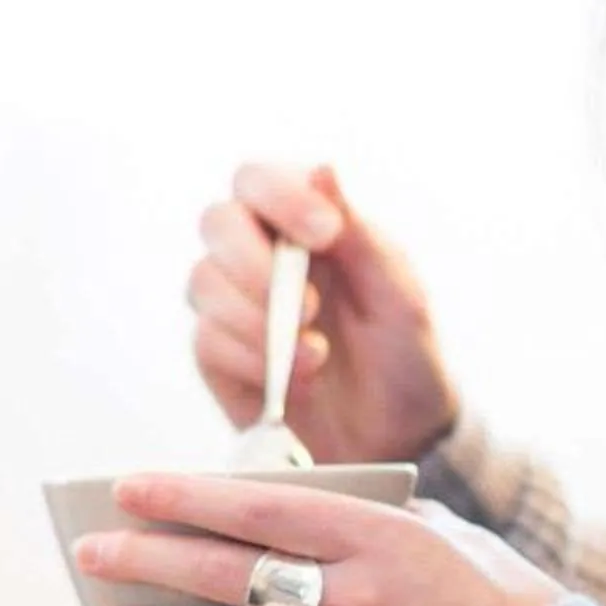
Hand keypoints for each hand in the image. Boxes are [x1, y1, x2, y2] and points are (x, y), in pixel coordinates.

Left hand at [74, 475, 564, 605]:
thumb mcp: (443, 539)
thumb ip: (365, 522)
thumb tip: (278, 511)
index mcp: (381, 539)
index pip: (259, 506)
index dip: (184, 496)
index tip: (127, 488)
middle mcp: (354, 601)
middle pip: (223, 573)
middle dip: (145, 560)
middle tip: (91, 551)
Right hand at [191, 164, 459, 465]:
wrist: (393, 437)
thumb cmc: (403, 354)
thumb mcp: (398, 292)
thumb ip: (359, 232)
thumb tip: (323, 169)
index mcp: (303, 221)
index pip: (259, 178)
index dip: (280, 197)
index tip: (325, 235)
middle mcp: (258, 253)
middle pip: (216, 222)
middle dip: (256, 264)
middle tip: (309, 308)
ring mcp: (232, 303)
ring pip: (203, 283)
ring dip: (259, 323)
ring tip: (315, 356)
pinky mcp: (216, 353)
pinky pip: (207, 341)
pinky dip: (251, 361)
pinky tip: (295, 382)